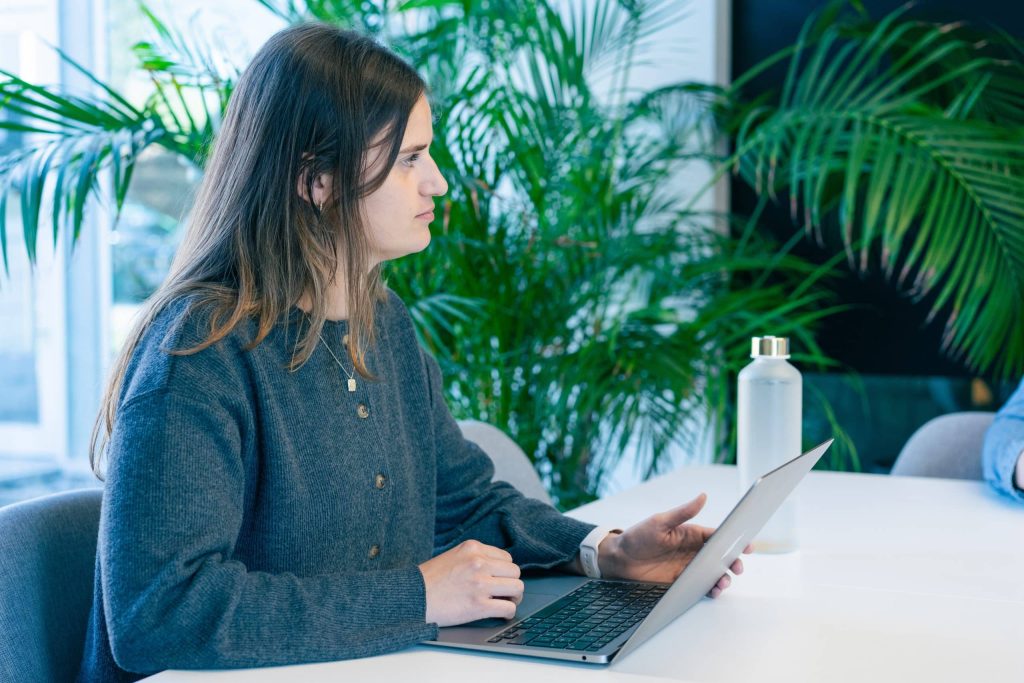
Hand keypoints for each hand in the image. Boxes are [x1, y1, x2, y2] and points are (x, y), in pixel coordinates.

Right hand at [418, 540, 523, 625]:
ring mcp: (480, 583)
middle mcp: (478, 562)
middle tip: (504, 592)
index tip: (499, 580)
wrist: (412, 598)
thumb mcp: (453, 556)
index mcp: (473, 548)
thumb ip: (475, 558)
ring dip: (513, 597)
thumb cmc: (430, 580)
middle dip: (511, 583)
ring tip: (504, 602)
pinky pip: (508, 608)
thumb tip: (498, 569)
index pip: (506, 557)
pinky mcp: (479, 605)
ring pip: (517, 588)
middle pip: (515, 572)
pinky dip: (508, 613)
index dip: (504, 571)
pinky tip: (501, 614)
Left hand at [598, 493, 748, 597]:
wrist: (619, 560)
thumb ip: (683, 512)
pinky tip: (713, 591)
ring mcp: (689, 568)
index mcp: (690, 534)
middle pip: (720, 557)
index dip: (734, 540)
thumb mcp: (659, 522)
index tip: (747, 545)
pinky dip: (710, 590)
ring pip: (714, 573)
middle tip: (736, 567)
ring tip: (723, 582)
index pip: (717, 536)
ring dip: (723, 578)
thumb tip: (703, 496)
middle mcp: (693, 551)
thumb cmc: (637, 536)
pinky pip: (701, 587)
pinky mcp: (682, 583)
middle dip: (732, 562)